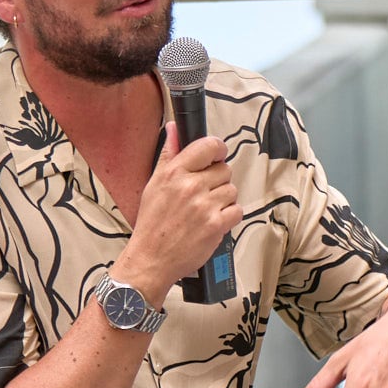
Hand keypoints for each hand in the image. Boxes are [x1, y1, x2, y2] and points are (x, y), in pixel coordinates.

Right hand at [116, 129, 240, 301]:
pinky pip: (236, 210)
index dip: (217, 150)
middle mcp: (190, 186)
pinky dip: (229, 216)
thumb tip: (174, 129)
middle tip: (203, 193)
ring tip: (206, 209)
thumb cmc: (152, 223)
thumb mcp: (154, 183)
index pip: (209, 146)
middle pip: (224, 169)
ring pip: (231, 190)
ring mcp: (204, 206)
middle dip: (217, 180)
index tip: (216, 156)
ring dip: (223, 199)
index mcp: (174, 172)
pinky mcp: (216, 225)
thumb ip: (168, 154)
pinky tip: (213, 221)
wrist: (151, 258)